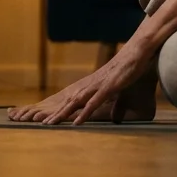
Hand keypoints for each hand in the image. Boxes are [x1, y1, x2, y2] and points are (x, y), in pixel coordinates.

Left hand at [8, 40, 155, 125]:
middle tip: (38, 123)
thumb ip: (112, 100)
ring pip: (76, 103)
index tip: (46, 119)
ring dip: (62, 114)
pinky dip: (84, 113)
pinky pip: (94, 103)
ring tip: (49, 125)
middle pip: (67, 102)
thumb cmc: (128, 68)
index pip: (71, 100)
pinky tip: (76, 122)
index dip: (58, 109)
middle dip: (52, 113)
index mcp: (91, 86)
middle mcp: (90, 86)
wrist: (138, 51)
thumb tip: (112, 113)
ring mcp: (98, 86)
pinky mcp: (108, 88)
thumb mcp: (118, 87)